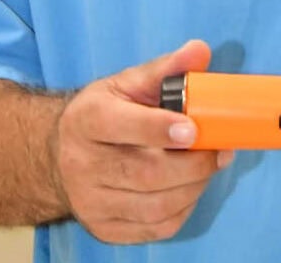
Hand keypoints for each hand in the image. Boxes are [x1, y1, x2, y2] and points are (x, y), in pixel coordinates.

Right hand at [53, 39, 235, 243]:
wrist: (61, 156)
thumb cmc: (104, 115)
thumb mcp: (127, 84)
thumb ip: (166, 69)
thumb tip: (200, 51)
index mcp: (86, 120)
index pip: (121, 127)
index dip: (159, 130)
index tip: (193, 130)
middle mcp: (81, 165)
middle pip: (144, 174)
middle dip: (192, 165)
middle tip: (219, 151)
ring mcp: (90, 202)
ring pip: (154, 206)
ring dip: (193, 188)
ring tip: (207, 167)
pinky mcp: (104, 229)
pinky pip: (156, 228)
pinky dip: (183, 209)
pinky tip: (188, 189)